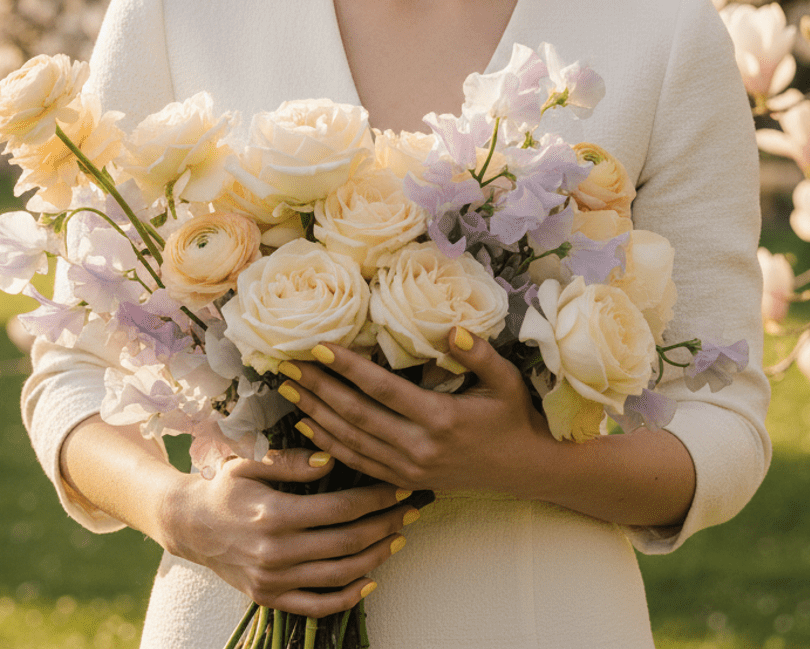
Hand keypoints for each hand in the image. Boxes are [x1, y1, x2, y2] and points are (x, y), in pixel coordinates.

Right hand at [157, 449, 415, 616]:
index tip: (401, 485)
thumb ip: (293, 462)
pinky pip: (317, 605)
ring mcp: (274, 580)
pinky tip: (371, 580)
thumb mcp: (252, 464)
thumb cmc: (226, 487)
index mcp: (275, 514)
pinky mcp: (271, 598)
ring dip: (377, 556)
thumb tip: (332, 458)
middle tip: (414, 509)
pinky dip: (348, 597)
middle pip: (348, 541)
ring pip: (340, 574)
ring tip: (400, 537)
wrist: (191, 526)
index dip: (376, 497)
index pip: (341, 508)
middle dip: (387, 524)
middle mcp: (277, 551)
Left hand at [278, 330, 554, 494]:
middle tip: (286, 365)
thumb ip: (479, 355)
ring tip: (287, 389)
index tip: (319, 348)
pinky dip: (328, 445)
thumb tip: (451, 329)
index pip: (383, 389)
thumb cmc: (513, 417)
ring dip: (315, 414)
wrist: (523, 470)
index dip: (349, 368)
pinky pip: (358, 463)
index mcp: (441, 418)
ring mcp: (409, 468)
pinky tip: (307, 426)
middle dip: (318, 388)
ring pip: (351, 441)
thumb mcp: (506, 381)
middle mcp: (419, 446)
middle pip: (356, 415)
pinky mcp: (405, 480)